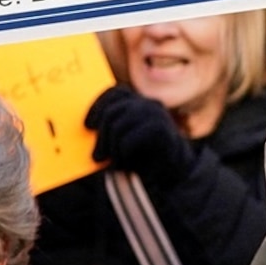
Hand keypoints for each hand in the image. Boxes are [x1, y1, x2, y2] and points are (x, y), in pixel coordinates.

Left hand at [85, 86, 199, 181]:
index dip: (97, 107)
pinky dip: (122, 155)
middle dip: (101, 136)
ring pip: (117, 126)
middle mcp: (149, 104)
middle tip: (96, 157)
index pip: (115, 93)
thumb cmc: (148, 155)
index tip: (88, 126)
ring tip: (114, 164)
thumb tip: (89, 128)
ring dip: (111, 148)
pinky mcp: (160, 130)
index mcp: (141, 102)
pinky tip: (125, 165)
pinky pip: (127, 140)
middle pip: (112, 111)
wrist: (178, 172)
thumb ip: (114, 127)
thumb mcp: (128, 137)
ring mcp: (156, 115)